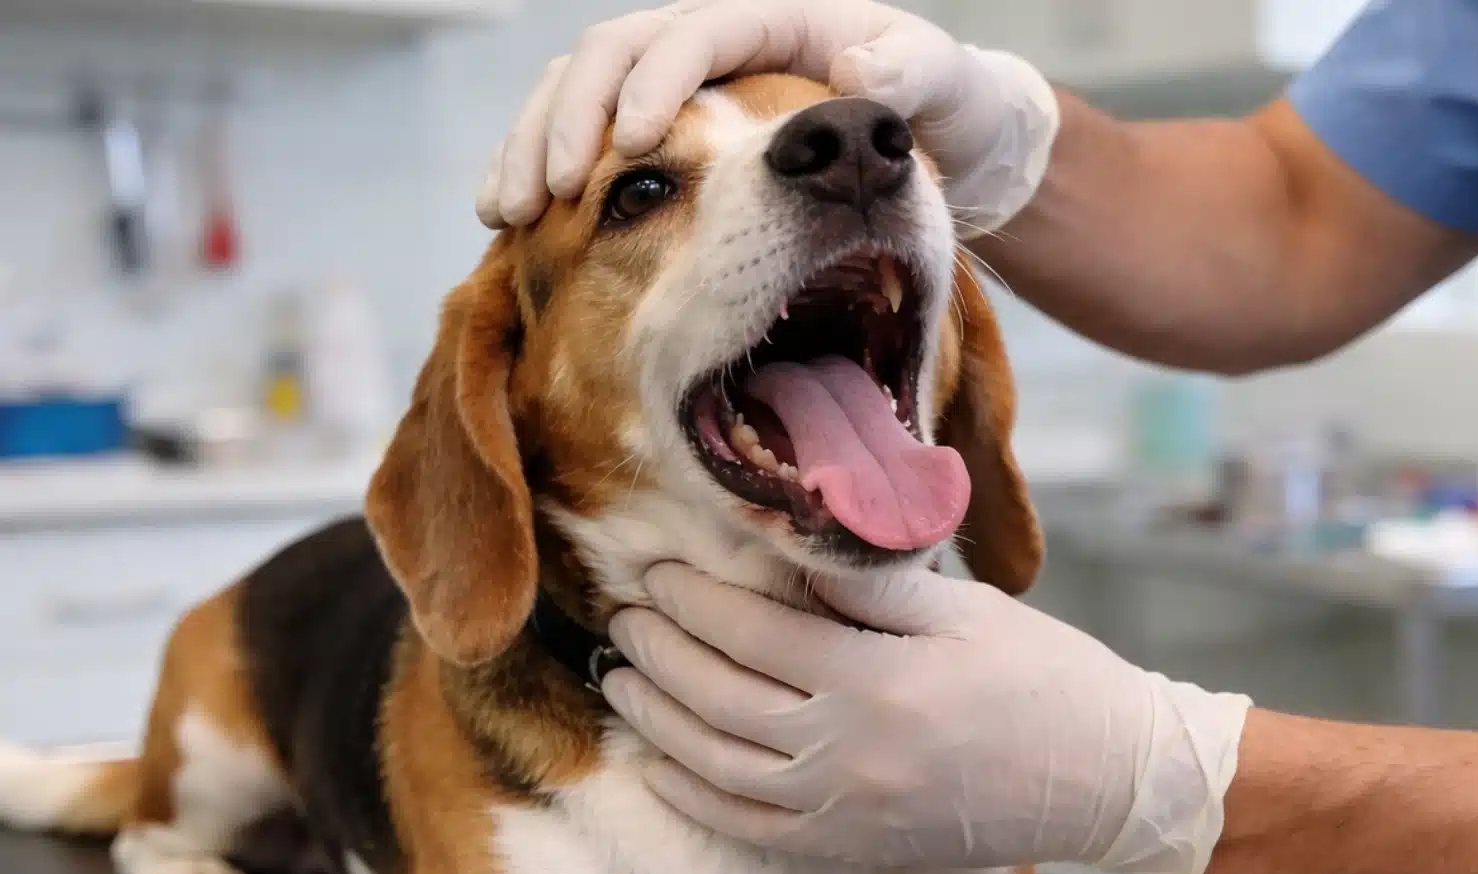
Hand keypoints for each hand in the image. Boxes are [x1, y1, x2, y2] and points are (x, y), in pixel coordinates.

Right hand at [476, 0, 1059, 236]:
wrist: (942, 135)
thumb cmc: (944, 105)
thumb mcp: (944, 84)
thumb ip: (909, 77)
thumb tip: (858, 77)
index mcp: (773, 23)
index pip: (693, 36)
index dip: (655, 82)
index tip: (636, 143)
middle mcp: (715, 45)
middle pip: (610, 55)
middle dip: (568, 118)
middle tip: (546, 193)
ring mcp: (683, 88)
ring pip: (579, 92)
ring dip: (534, 144)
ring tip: (509, 211)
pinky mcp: (666, 135)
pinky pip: (585, 138)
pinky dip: (543, 170)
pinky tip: (515, 224)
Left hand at [602, 563, 1251, 873]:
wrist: (1108, 779)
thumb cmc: (1046, 676)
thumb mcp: (964, 609)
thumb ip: (869, 584)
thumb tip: (785, 541)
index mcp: (878, 680)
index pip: (753, 632)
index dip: (693, 600)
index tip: (657, 573)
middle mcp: (850, 752)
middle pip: (719, 699)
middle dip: (660, 655)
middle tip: (624, 619)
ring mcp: (848, 810)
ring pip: (718, 768)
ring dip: (658, 723)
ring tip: (623, 682)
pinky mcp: (854, 847)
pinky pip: (750, 829)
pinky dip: (694, 796)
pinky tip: (661, 765)